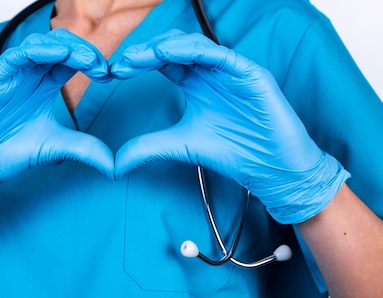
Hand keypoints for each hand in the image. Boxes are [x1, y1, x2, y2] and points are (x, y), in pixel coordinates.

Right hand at [0, 29, 114, 224]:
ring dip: (68, 47)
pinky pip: (18, 53)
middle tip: (103, 68)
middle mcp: (30, 75)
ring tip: (89, 62)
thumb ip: (85, 149)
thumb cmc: (8, 153)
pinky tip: (60, 56)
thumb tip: (115, 165)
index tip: (110, 75)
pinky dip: (40, 50)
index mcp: (44, 86)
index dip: (93, 61)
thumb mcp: (56, 147)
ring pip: (42, 42)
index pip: (72, 61)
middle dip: (85, 51)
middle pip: (61, 46)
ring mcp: (13, 74)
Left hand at [112, 30, 349, 223]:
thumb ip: (147, 148)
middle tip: (121, 64)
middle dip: (145, 52)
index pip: (162, 63)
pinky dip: (192, 51)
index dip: (137, 64)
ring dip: (163, 47)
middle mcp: (211, 72)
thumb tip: (113, 165)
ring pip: (193, 45)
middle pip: (174, 48)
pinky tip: (167, 54)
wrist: (270, 168)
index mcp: (195, 84)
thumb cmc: (233, 152)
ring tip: (138, 58)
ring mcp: (231, 70)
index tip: (112, 74)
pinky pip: (219, 53)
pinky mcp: (249, 73)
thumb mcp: (180, 146)